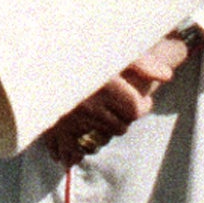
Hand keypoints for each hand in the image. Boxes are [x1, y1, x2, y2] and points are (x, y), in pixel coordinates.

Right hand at [43, 35, 192, 161]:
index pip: (135, 109)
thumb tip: (167, 75)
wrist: (36, 61)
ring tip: (103, 114)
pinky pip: (74, 152)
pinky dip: (79, 149)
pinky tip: (81, 135)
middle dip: (125, 117)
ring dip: (106, 130)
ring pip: (102, 139)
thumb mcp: (113, 51)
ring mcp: (72, 121)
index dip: (142, 106)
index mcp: (105, 87)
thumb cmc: (79, 53)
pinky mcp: (55, 132)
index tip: (140, 100)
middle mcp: (89, 107)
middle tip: (120, 105)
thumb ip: (142, 62)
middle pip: (121, 127)